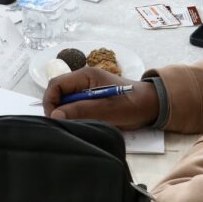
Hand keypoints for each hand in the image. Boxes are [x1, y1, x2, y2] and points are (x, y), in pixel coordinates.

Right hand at [43, 67, 158, 129]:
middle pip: (59, 93)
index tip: (54, 119)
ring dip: (68, 114)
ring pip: (66, 102)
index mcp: (86, 75)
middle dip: (58, 110)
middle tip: (65, 126)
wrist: (152, 106)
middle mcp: (83, 80)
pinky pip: (76, 107)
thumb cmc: (132, 104)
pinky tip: (83, 124)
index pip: (56, 84)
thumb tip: (55, 115)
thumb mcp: (107, 109)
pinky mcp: (92, 100)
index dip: (50, 101)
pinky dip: (76, 117)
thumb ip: (81, 110)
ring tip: (76, 126)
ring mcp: (87, 90)